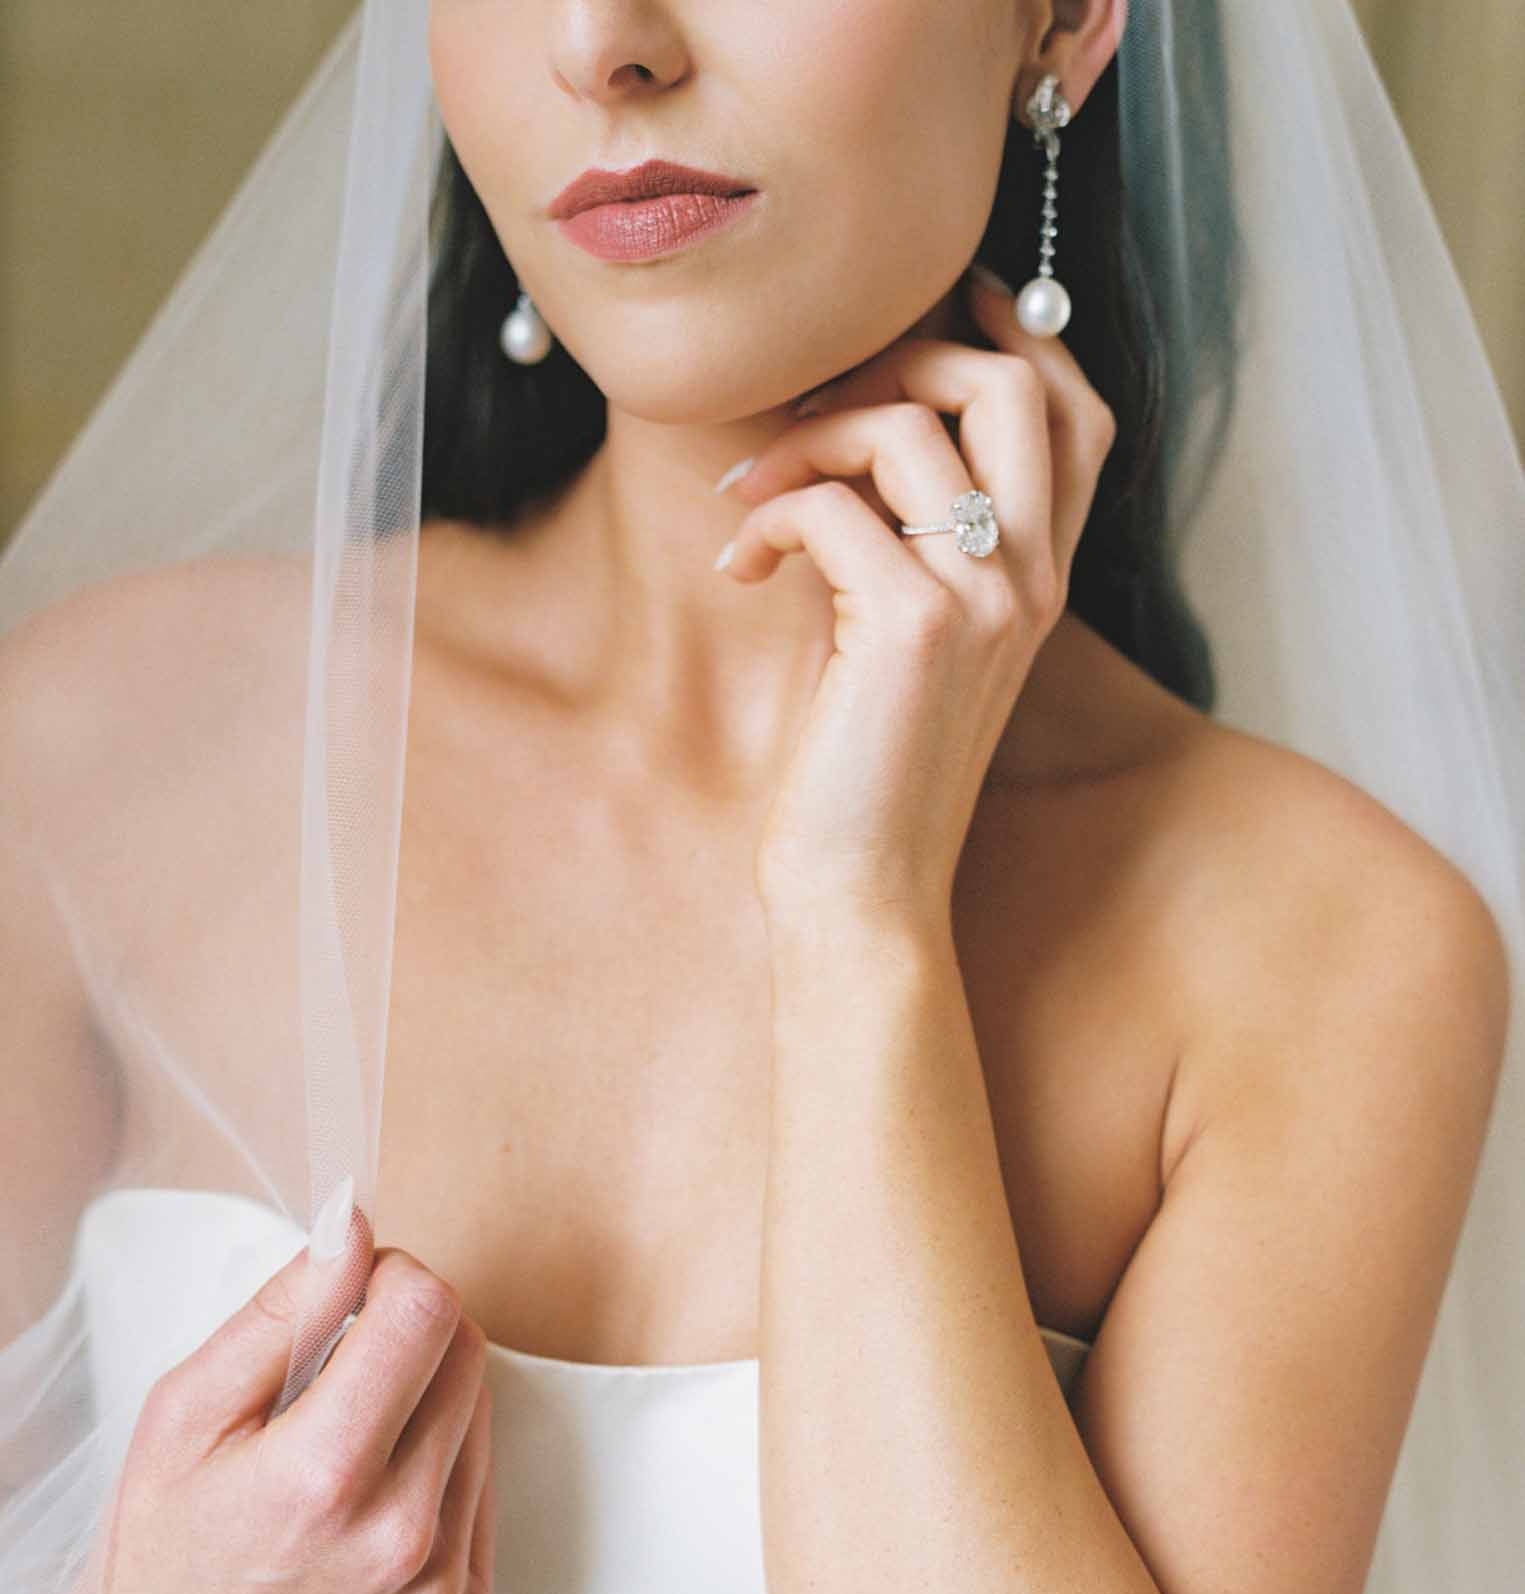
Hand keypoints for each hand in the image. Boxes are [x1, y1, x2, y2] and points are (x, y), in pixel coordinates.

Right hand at [67, 1206, 495, 1593]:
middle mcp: (400, 1535)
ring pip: (482, 1413)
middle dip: (408, 1330)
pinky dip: (437, 1463)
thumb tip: (356, 1228)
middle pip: (466, 1353)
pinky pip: (482, 1484)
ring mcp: (440, 1582)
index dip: (390, 1277)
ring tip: (340, 1440)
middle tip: (334, 1363)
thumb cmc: (160, 1548)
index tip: (350, 1290)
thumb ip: (283, 1309)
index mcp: (323, 1477)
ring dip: (425, 1396)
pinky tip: (367, 1494)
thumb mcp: (187, 1410)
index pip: (426, 1311)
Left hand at [717, 266, 1115, 933]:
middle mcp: (1034, 578)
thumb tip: (859, 426)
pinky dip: (767, 518)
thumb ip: (916, 539)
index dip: (1013, 332)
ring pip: (905, 425)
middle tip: (815, 404)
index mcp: (1042, 576)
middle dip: (900, 355)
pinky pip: (830, 504)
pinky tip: (740, 571)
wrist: (864, 888)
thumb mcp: (906, 636)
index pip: (1074, 410)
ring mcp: (985, 599)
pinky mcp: (915, 627)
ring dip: (803, 441)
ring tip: (750, 500)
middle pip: (1009, 380)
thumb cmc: (867, 768)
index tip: (937, 301)